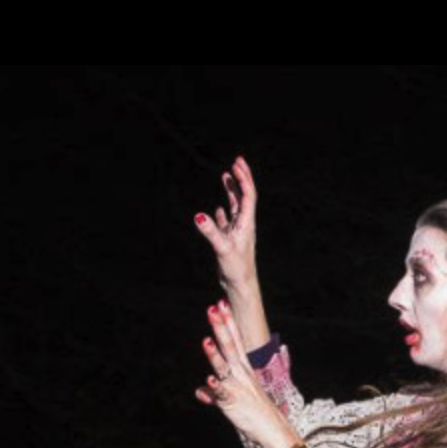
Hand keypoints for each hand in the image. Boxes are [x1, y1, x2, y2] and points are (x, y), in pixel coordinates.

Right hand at [194, 156, 259, 288]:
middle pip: (244, 196)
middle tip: (236, 161)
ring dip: (232, 190)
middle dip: (241, 178)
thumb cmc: (236, 269)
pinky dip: (223, 211)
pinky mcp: (230, 240)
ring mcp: (237, 232)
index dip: (243, 179)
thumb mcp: (222, 248)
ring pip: (235, 206)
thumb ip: (211, 232)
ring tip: (226, 175)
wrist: (240, 286)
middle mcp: (244, 225)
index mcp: (246, 224)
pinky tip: (218, 209)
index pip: (248, 196)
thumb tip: (199, 215)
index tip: (236, 164)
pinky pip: (227, 221)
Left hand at [196, 301, 303, 447]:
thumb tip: (199, 391)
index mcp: (243, 370)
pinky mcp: (233, 402)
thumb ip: (214, 392)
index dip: (227, 323)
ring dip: (215, 354)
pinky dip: (216, 387)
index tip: (221, 304)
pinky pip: (223, 393)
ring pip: (224, 367)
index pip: (235, 341)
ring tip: (206, 340)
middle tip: (214, 308)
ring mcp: (237, 387)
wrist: (274, 431)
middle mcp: (241, 374)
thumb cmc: (255, 414)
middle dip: (221, 328)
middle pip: (229, 347)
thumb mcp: (233, 400)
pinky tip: (208, 380)